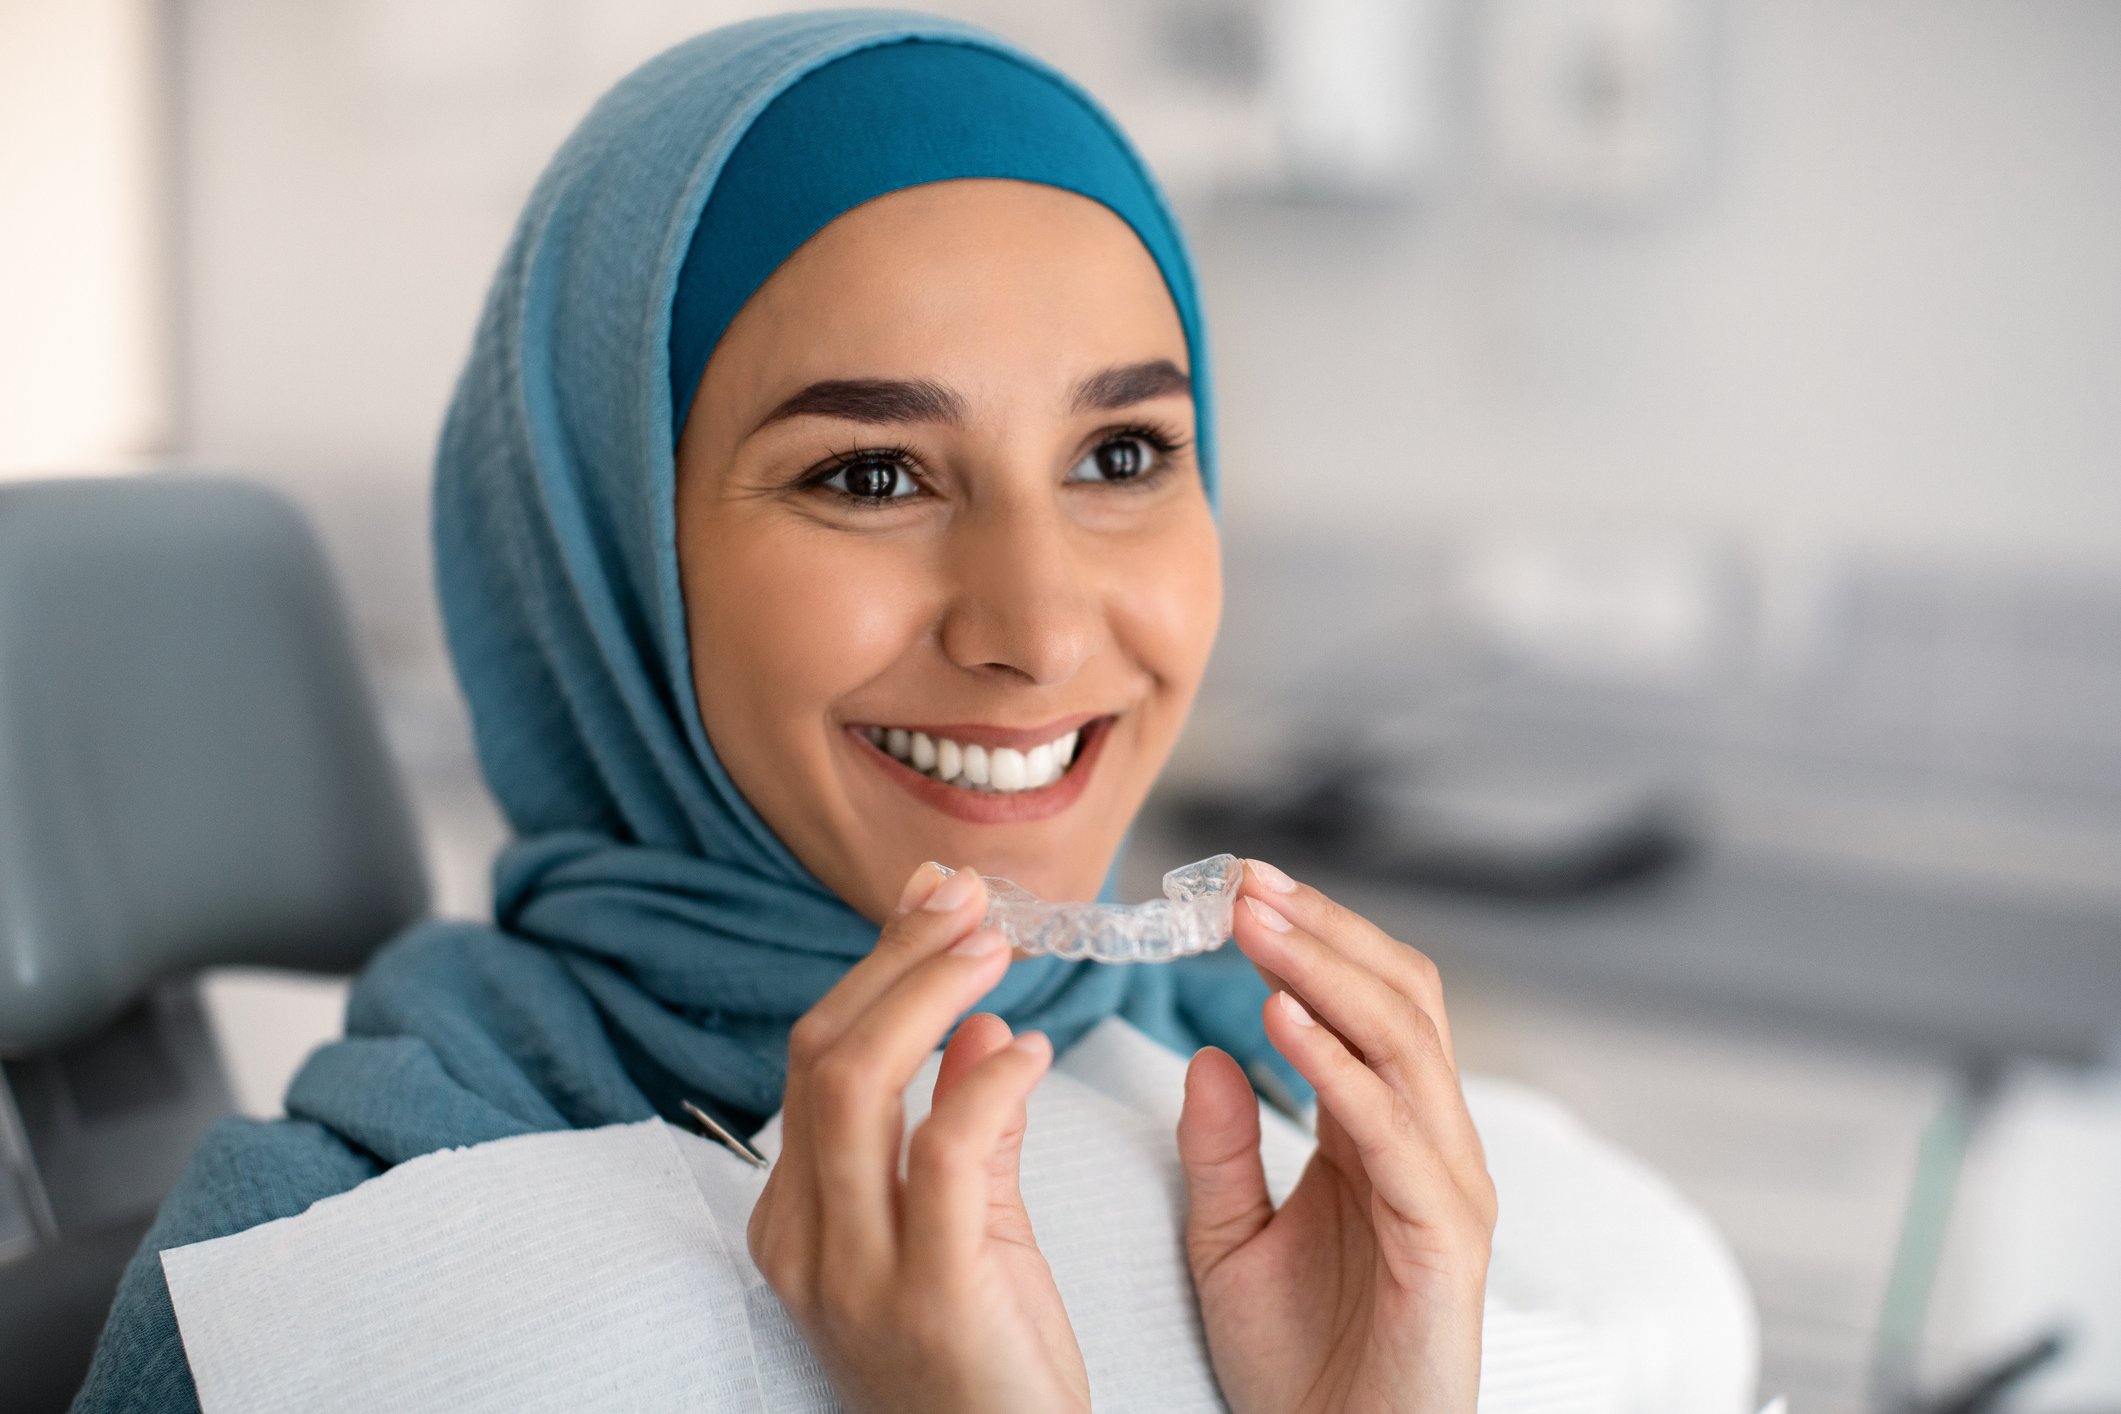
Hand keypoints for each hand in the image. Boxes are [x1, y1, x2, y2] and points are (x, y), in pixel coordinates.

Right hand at [748, 862, 1089, 1413]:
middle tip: (969, 900)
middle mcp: (804, 1238)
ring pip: (855, 1083)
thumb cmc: (990, 1361)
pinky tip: (1033, 1050)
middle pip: (824, 1054)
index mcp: (798, 1216)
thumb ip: (963, 1128)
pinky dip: (986, 1082)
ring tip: (997, 945)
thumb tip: (977, 1026)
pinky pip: (942, 1154)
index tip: (939, 900)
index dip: (878, 968)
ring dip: (929, 992)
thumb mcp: (969, 1229)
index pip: (818, 1058)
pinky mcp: (928, 1295)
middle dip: (897, 958)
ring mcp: (853, 1271)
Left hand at [1178, 861, 1495, 1413]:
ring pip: (1405, 1043)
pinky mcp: (1445, 1240)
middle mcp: (1430, 1146)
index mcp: (1383, 1136)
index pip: (1368, 1002)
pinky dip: (1339, 1067)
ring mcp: (1447, 1188)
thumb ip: (1219, 1148)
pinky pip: (1394, 1132)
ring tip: (1254, 924)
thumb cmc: (1297, 1366)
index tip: (1236, 886)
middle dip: (1323, 931)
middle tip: (1245, 882)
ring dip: (1326, 972)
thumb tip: (1206, 1051)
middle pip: (1401, 999)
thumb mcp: (1228, 1240)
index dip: (1311, 938)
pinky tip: (1279, 1019)